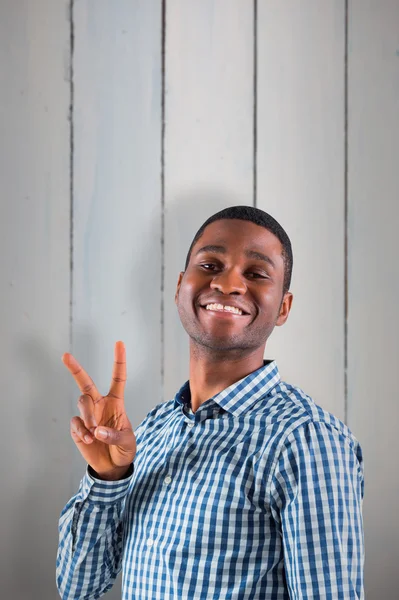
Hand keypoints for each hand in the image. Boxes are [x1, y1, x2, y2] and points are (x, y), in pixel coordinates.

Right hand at [62, 341, 135, 479]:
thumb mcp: (127, 442)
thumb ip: (115, 435)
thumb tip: (97, 430)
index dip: (119, 361)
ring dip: (88, 416)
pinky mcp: (78, 428)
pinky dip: (82, 431)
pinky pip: (76, 423)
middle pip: (85, 382)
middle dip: (75, 369)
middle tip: (65, 356)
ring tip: (94, 434)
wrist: (112, 467)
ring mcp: (87, 415)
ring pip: (82, 403)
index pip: (117, 378)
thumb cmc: (124, 450)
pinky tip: (89, 440)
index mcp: (116, 402)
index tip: (119, 343)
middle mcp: (99, 404)